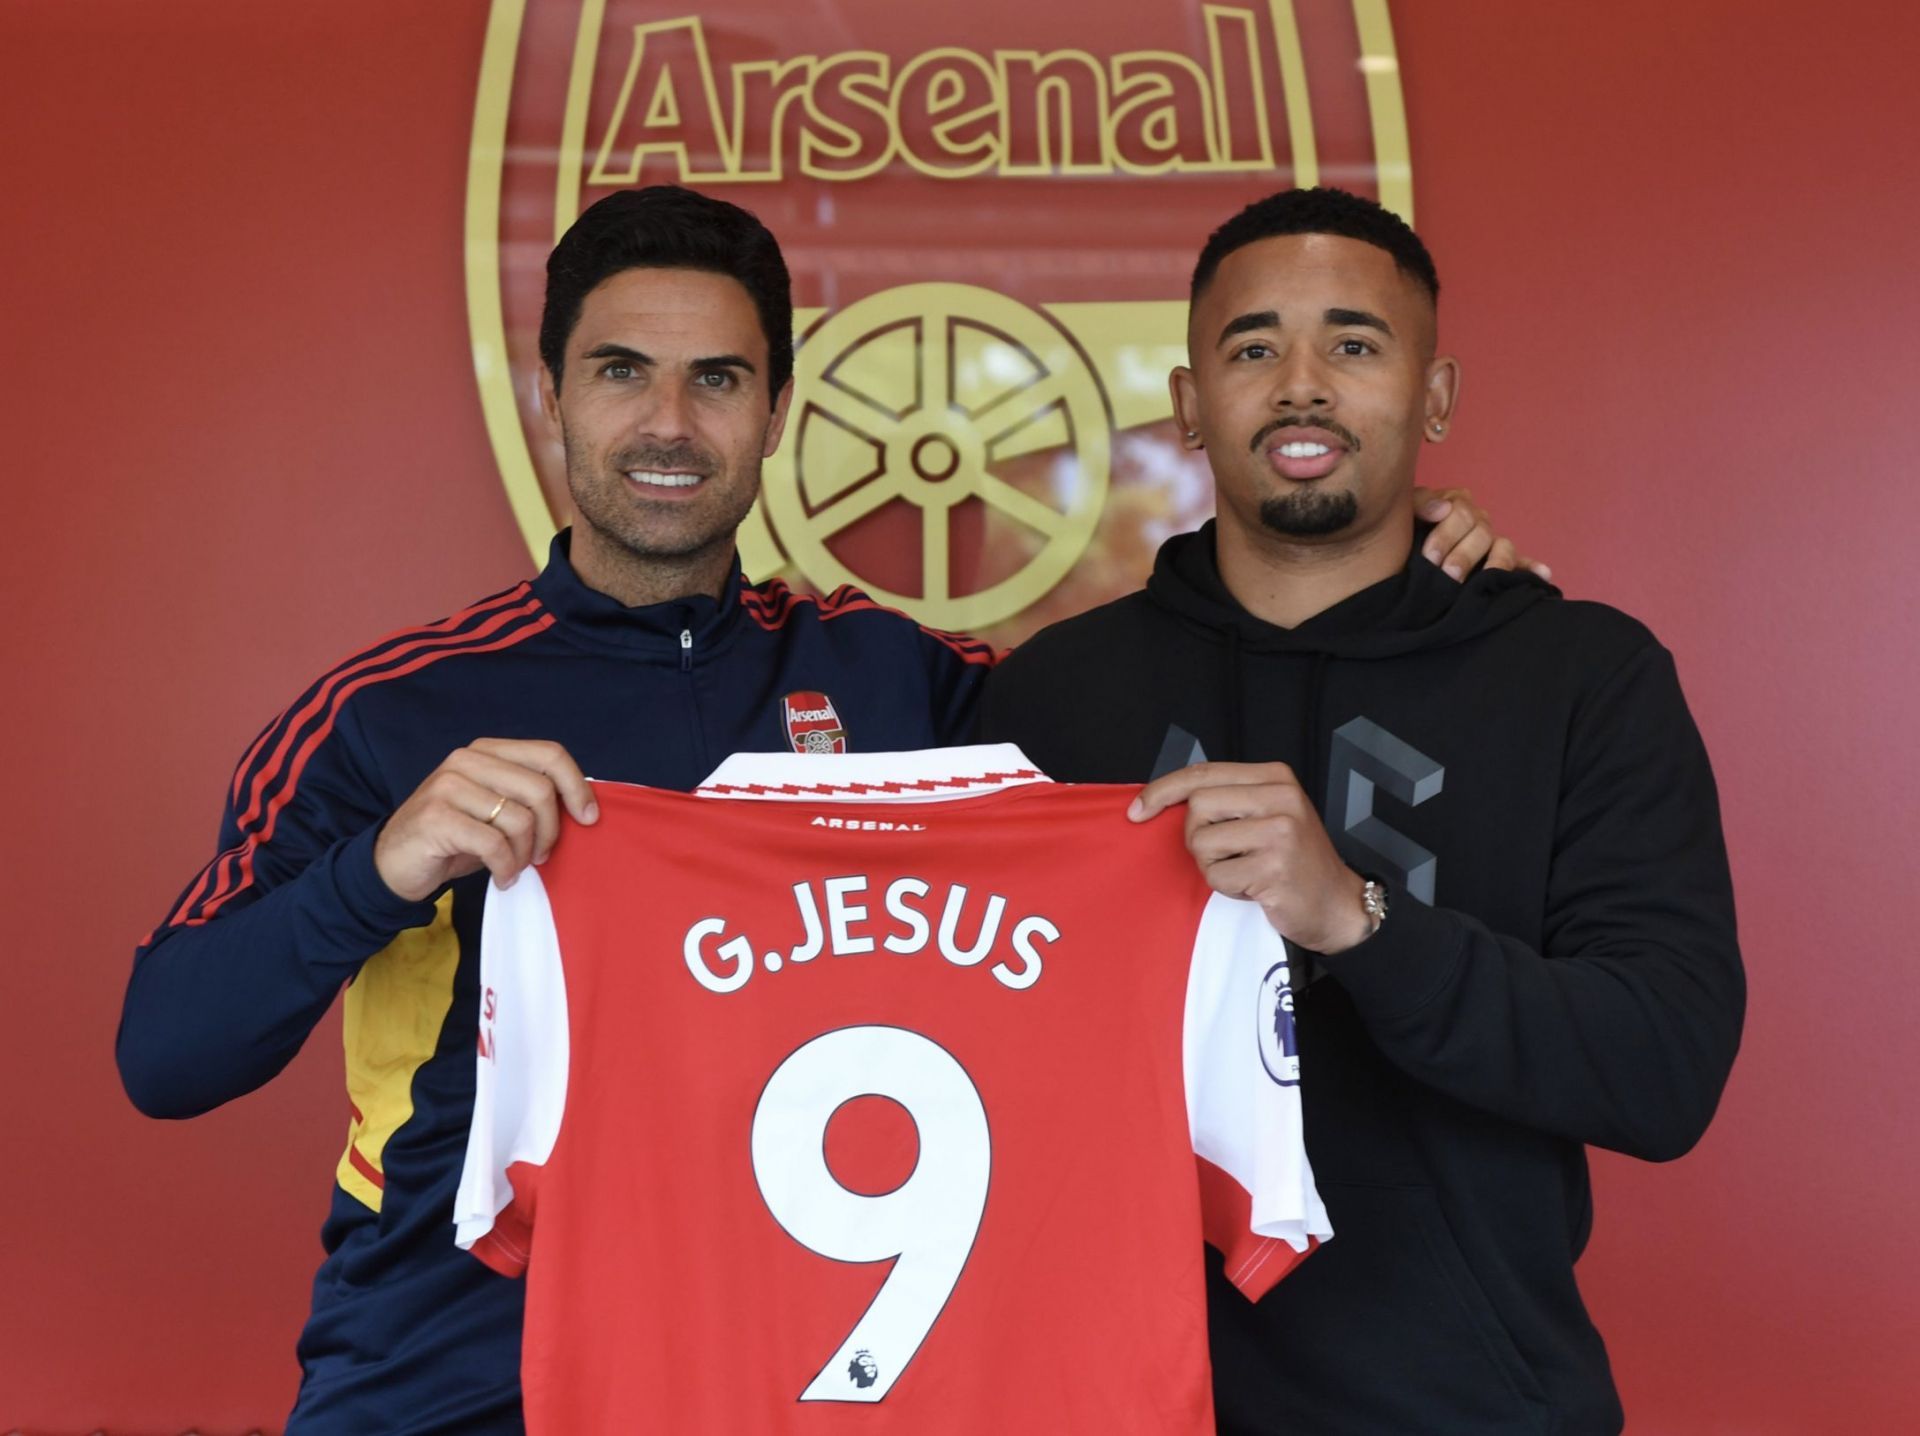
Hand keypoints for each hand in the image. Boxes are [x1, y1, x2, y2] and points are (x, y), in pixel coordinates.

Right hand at [374, 739, 598, 901]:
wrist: (394, 862)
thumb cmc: (456, 837)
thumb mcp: (496, 809)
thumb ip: (528, 798)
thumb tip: (583, 806)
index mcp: (487, 751)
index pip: (549, 754)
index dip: (577, 786)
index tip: (589, 818)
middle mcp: (467, 760)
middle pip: (540, 789)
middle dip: (551, 831)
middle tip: (541, 856)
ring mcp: (448, 786)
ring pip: (519, 819)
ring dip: (525, 854)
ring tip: (515, 867)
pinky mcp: (436, 818)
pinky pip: (494, 845)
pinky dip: (506, 868)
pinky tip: (501, 878)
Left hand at [1128, 761, 1371, 953]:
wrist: (1336, 904)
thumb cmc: (1293, 860)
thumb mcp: (1267, 814)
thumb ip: (1227, 800)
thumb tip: (1158, 800)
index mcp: (1276, 777)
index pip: (1203, 773)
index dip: (1162, 790)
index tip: (1136, 810)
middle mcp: (1282, 797)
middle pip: (1197, 807)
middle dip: (1196, 837)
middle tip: (1225, 854)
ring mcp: (1281, 832)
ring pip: (1202, 843)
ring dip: (1212, 866)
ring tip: (1245, 870)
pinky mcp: (1275, 867)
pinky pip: (1217, 877)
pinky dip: (1227, 888)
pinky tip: (1254, 887)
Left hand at [1413, 486, 1551, 582]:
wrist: (1397, 553)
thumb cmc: (1402, 529)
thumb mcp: (1404, 511)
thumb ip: (1420, 503)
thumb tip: (1442, 509)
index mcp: (1457, 506)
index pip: (1462, 511)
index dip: (1446, 534)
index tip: (1429, 556)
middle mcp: (1477, 522)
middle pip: (1481, 532)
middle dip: (1463, 554)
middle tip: (1447, 573)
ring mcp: (1489, 543)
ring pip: (1503, 547)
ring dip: (1496, 563)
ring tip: (1489, 576)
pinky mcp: (1497, 564)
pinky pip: (1520, 564)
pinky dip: (1532, 568)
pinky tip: (1544, 575)